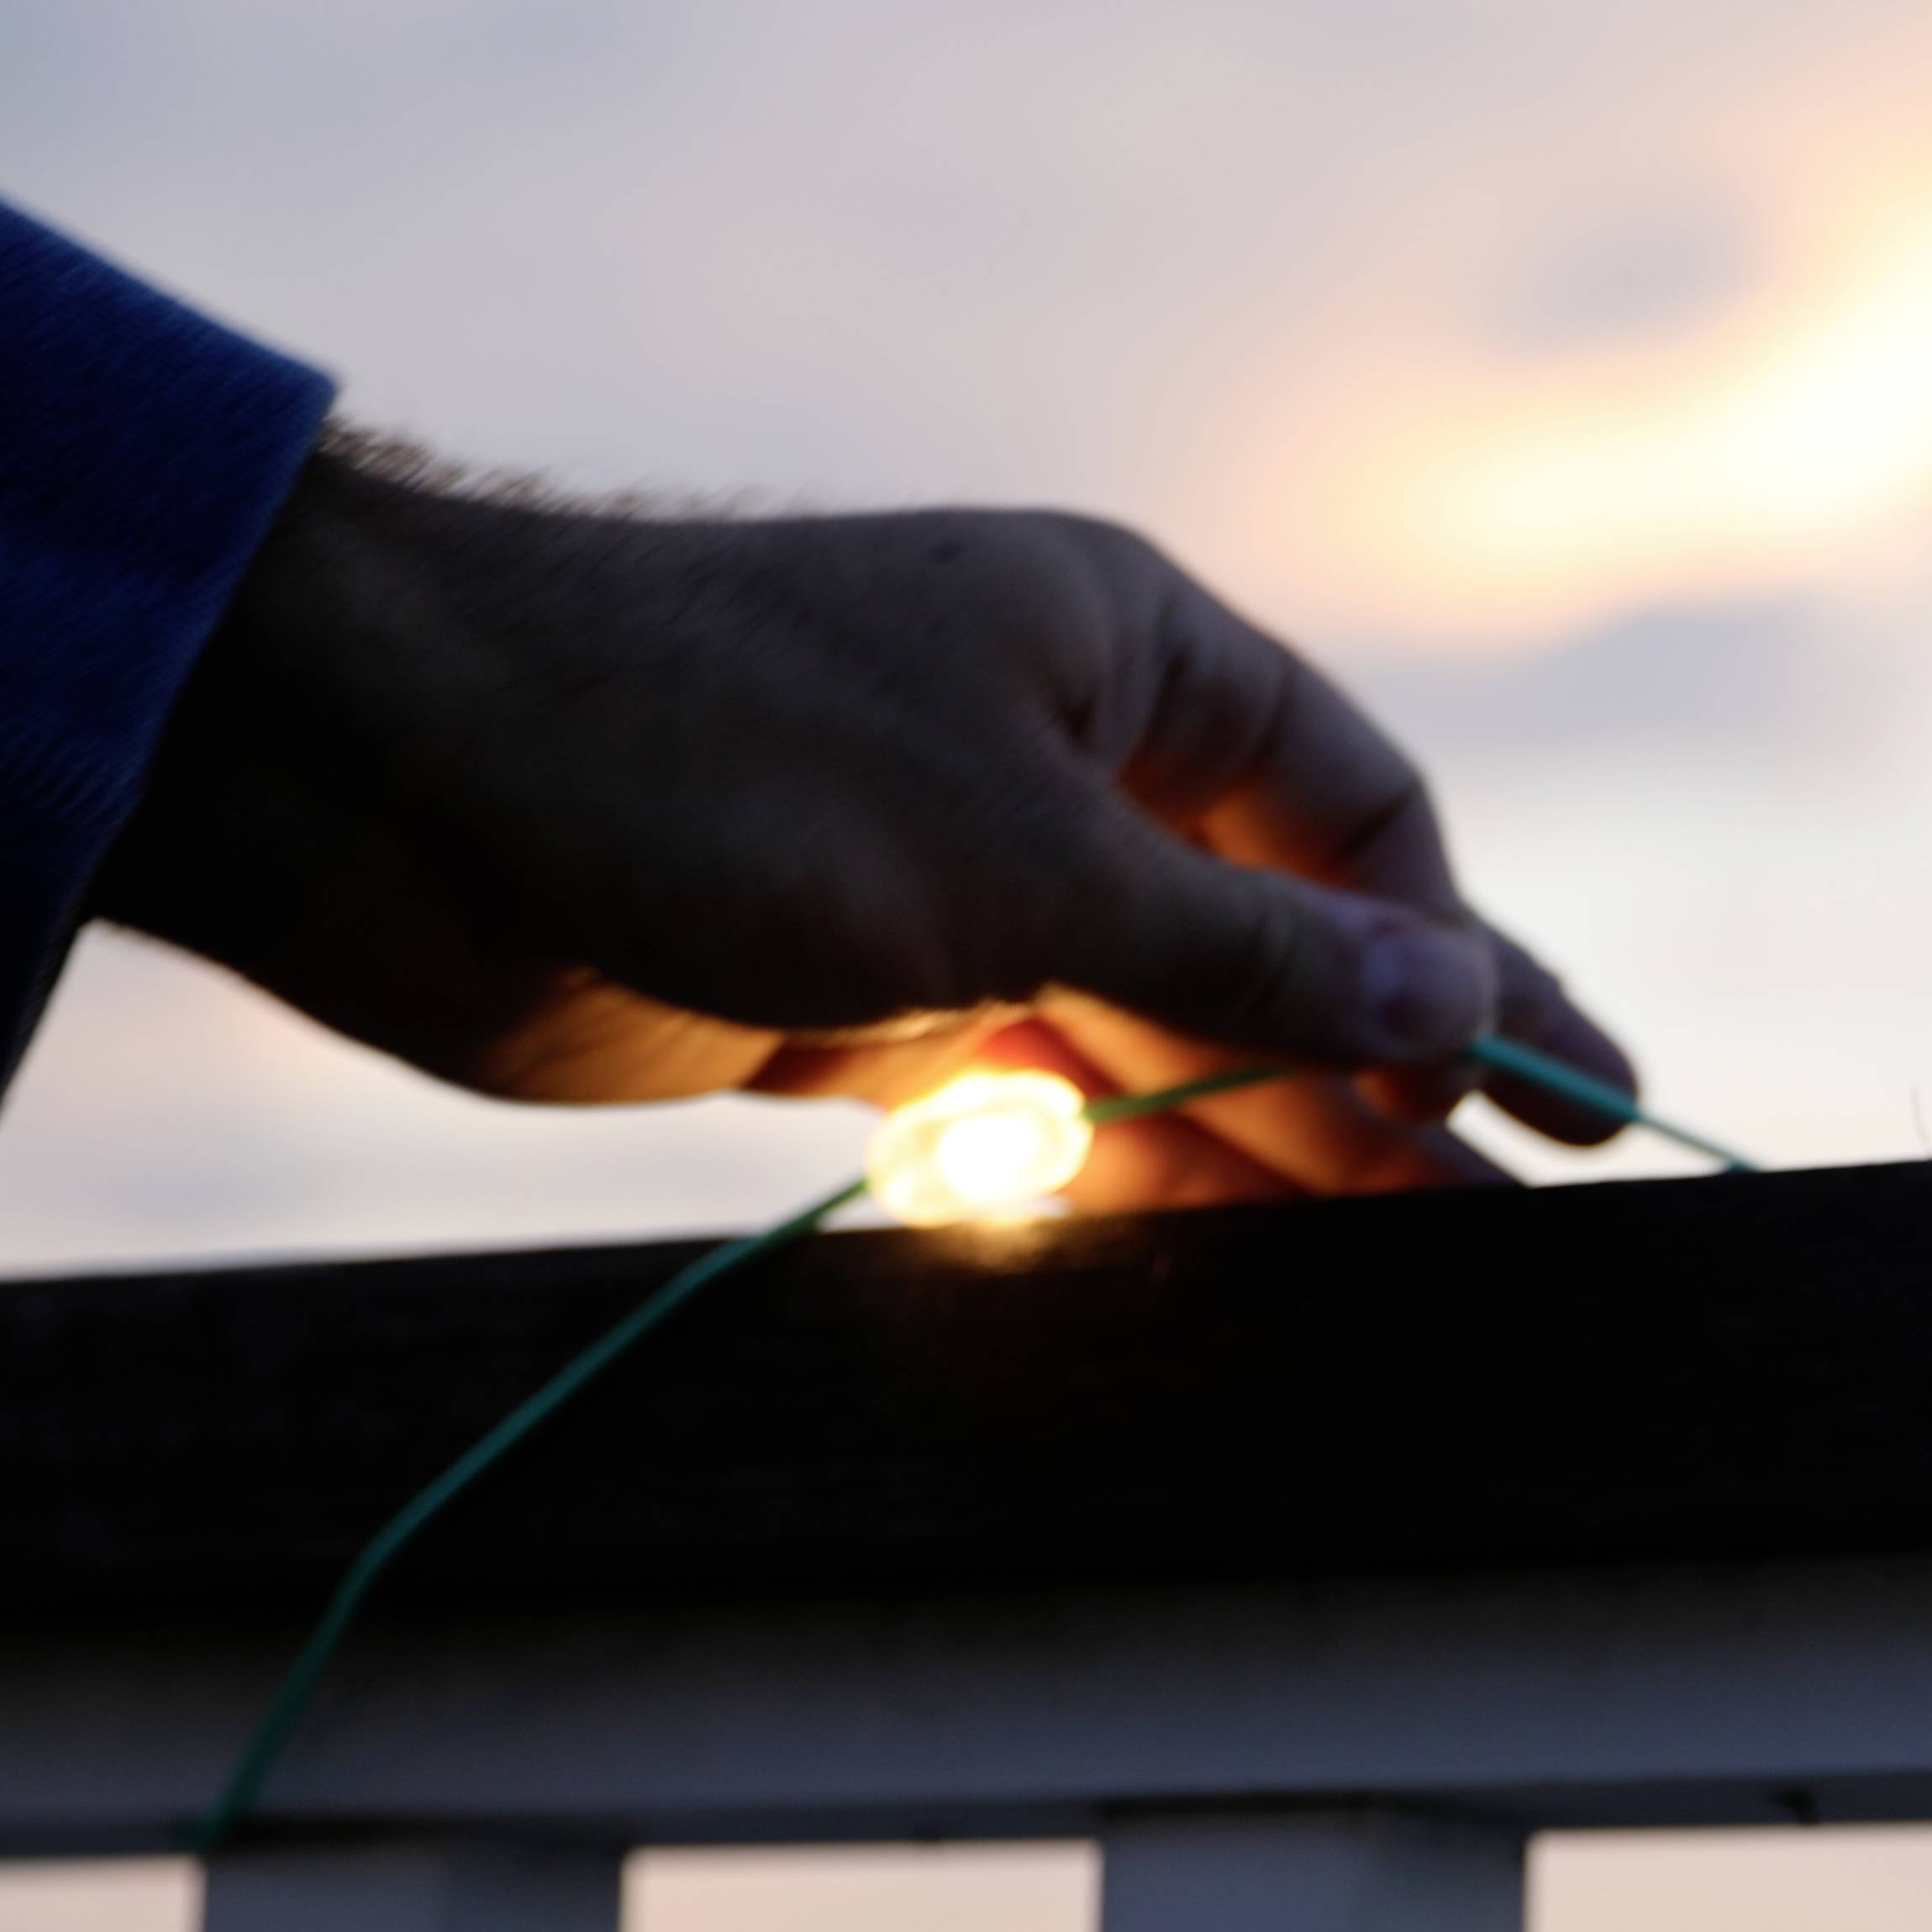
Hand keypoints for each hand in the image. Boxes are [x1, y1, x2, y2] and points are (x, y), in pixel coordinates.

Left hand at [88, 430, 1637, 1206]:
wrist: (377, 786)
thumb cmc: (706, 751)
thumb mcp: (1021, 861)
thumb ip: (1247, 961)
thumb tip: (1450, 1008)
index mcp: (1127, 657)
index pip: (1358, 818)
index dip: (1460, 960)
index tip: (1551, 1095)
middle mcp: (1064, 761)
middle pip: (1284, 940)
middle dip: (1406, 1072)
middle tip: (1555, 1200)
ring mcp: (967, 884)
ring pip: (1174, 1036)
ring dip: (1288, 1150)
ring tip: (1427, 1273)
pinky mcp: (868, 1001)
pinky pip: (1054, 1097)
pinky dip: (1137, 1174)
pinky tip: (1233, 1260)